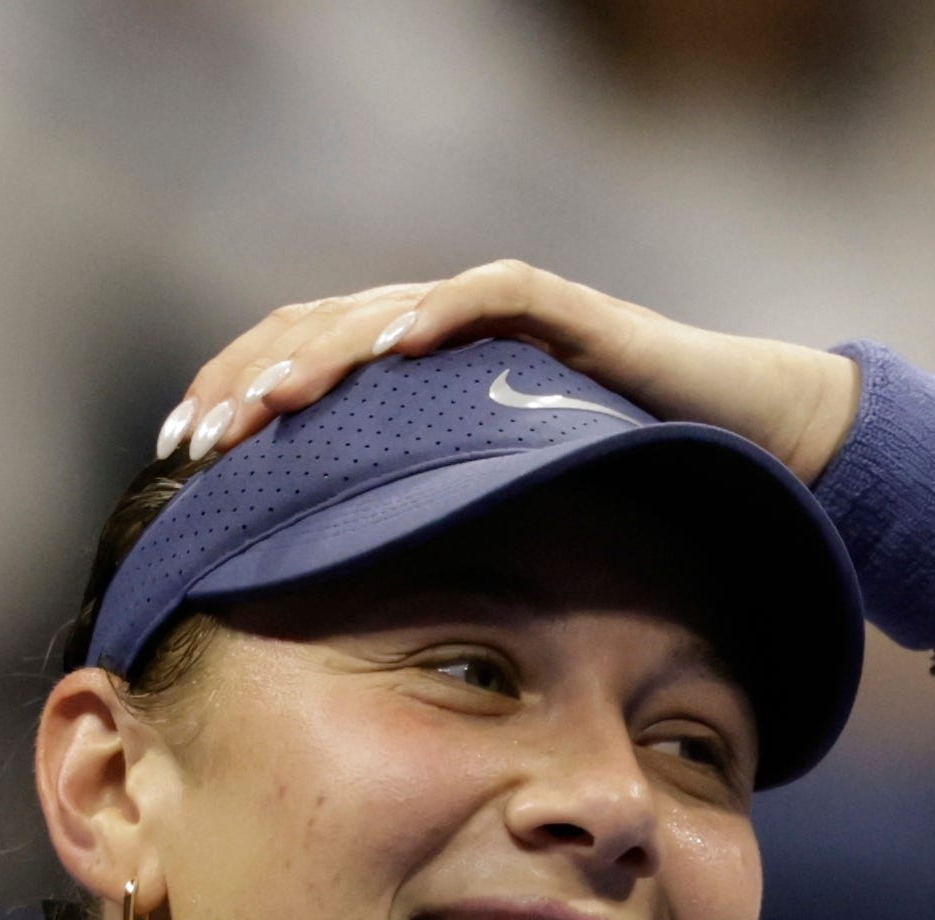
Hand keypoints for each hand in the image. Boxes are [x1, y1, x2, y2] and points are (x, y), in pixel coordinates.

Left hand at [158, 262, 863, 483]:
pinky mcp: (569, 314)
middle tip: (195, 441)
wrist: (757, 452)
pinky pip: (491, 296)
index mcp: (415, 381)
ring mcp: (502, 318)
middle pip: (317, 331)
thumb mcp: (495, 532)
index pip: (298, 367)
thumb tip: (320, 608)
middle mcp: (445, 333)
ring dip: (319, 355)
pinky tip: (389, 348)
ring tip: (268, 405)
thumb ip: (421, 543)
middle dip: (248, 384)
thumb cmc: (629, 505)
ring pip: (384, 310)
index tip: (177, 459)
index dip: (233, 400)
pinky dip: (436, 316)